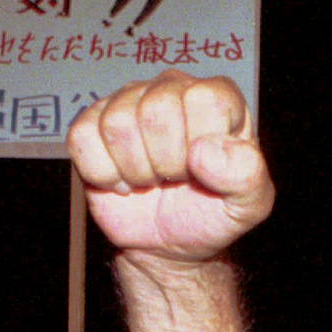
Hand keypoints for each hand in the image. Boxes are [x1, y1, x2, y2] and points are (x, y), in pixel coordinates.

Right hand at [68, 71, 274, 262]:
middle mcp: (172, 87)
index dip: (203, 147)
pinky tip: (122, 179)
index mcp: (218, 97)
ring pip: (118, 124)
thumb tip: (205, 151)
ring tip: (151, 179)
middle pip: (156, 111)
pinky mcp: (91, 124)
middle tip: (175, 178)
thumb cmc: (210, 214)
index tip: (204, 170)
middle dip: (167, 163)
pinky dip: (102, 173)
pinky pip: (83, 139)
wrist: (169, 244)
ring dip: (136, 170)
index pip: (206, 100)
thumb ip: (247, 176)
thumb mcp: (249, 205)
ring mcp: (128, 101)